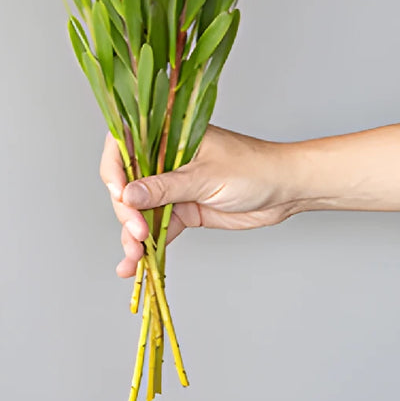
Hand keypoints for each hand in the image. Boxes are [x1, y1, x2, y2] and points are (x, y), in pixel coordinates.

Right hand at [99, 124, 302, 276]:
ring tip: (133, 260)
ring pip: (140, 210)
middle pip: (128, 182)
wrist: (286, 190)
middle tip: (137, 233)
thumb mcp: (206, 176)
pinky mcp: (184, 210)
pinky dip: (147, 246)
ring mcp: (174, 186)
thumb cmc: (253, 168)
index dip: (114, 167)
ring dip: (132, 235)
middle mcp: (166, 159)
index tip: (119, 194)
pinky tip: (135, 264)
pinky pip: (158, 228)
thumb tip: (127, 195)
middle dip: (126, 211)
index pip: (125, 143)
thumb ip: (165, 187)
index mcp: (169, 136)